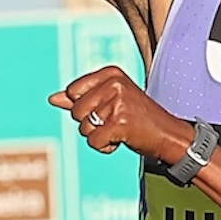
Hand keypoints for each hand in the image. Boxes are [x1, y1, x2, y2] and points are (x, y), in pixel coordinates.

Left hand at [50, 67, 191, 166]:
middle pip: (75, 111)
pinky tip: (121, 140)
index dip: (84, 108)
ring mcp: (117, 103)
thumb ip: (80, 98)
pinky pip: (93, 141)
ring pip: (84, 128)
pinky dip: (105, 147)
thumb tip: (52, 98)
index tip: (107, 108)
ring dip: (98, 136)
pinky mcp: (119, 123)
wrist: (168, 135)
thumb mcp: (109, 101)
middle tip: (115, 122)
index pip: (72, 91)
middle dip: (90, 123)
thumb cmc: (137, 118)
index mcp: (110, 73)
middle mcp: (113, 84)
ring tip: (119, 130)